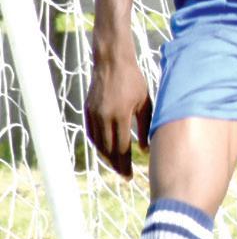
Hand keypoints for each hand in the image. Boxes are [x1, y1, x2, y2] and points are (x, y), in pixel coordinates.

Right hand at [85, 52, 151, 177]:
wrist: (112, 63)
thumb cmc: (134, 81)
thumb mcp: (145, 103)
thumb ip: (146, 126)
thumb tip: (145, 149)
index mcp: (120, 116)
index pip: (121, 147)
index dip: (125, 164)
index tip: (130, 176)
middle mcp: (103, 117)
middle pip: (109, 149)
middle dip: (117, 165)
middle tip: (125, 176)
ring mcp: (93, 114)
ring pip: (98, 143)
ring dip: (106, 157)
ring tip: (117, 166)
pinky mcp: (87, 110)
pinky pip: (91, 133)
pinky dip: (98, 145)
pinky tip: (105, 151)